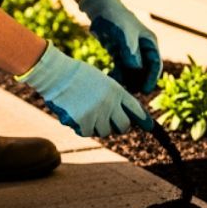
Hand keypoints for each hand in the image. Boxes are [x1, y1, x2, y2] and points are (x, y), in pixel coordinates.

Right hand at [17, 43, 153, 136]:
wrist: (56, 74)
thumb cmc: (78, 76)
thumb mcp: (103, 82)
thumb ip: (113, 98)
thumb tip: (121, 116)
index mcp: (117, 91)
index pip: (136, 109)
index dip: (143, 119)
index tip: (149, 126)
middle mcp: (111, 104)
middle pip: (124, 126)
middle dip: (118, 127)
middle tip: (110, 123)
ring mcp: (98, 114)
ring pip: (105, 132)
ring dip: (98, 127)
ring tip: (88, 114)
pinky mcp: (84, 122)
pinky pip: (88, 133)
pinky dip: (82, 128)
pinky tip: (76, 117)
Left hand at [78, 0, 160, 92]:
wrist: (99, 10)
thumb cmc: (116, 19)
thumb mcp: (124, 35)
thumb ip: (131, 53)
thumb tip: (136, 70)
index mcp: (150, 43)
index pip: (155, 64)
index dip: (151, 78)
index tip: (145, 90)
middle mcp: (143, 49)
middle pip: (145, 70)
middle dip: (139, 81)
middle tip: (131, 93)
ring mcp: (131, 52)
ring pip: (132, 71)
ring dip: (127, 80)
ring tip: (119, 88)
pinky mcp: (119, 54)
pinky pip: (121, 69)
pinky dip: (117, 75)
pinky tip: (111, 79)